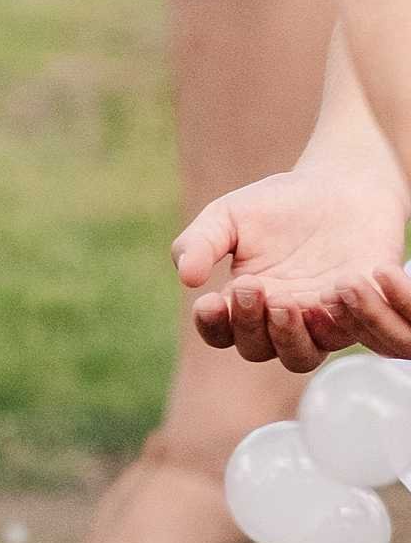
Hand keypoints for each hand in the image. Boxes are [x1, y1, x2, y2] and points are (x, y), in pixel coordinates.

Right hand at [172, 170, 410, 371]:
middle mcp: (277, 325)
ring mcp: (318, 324)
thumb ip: (202, 242)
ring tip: (285, 301)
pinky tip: (330, 289)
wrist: (343, 185)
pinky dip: (336, 319)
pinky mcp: (356, 313)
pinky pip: (345, 333)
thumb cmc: (280, 204)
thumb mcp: (230, 215)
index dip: (212, 324)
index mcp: (242, 307)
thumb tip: (186, 277)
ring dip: (289, 336)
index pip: (219, 333)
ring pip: (299, 357)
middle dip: (250, 322)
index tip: (208, 301)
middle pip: (256, 349)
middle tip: (251, 285)